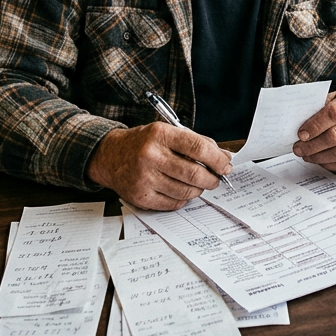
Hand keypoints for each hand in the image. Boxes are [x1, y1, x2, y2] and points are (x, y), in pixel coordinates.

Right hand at [86, 123, 231, 210]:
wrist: (109, 156)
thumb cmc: (142, 143)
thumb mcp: (166, 132)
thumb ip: (194, 142)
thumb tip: (223, 157)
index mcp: (160, 135)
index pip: (198, 148)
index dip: (217, 159)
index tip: (226, 164)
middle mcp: (150, 156)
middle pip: (194, 173)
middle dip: (212, 178)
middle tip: (216, 178)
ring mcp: (144, 178)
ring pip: (186, 192)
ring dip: (199, 189)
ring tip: (199, 183)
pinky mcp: (141, 196)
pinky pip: (173, 203)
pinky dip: (183, 199)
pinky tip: (181, 190)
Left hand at [293, 86, 335, 172]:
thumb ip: (321, 108)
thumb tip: (300, 125)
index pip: (334, 113)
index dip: (315, 125)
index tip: (301, 134)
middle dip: (312, 145)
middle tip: (298, 148)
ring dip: (318, 157)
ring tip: (307, 155)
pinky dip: (330, 165)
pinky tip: (320, 160)